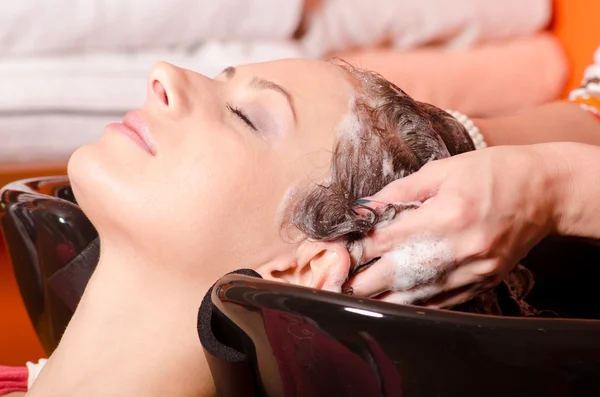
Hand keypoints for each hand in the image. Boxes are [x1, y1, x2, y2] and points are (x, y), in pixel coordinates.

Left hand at [345, 145, 559, 307]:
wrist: (544, 193)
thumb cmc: (492, 173)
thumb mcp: (443, 170)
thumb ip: (399, 192)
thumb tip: (364, 209)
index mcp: (445, 215)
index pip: (385, 239)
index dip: (354, 248)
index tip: (335, 252)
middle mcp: (457, 249)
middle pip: (393, 276)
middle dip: (359, 280)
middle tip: (335, 281)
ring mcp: (471, 272)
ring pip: (414, 299)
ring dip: (381, 300)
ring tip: (355, 298)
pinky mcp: (480, 284)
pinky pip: (439, 305)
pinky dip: (412, 306)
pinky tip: (392, 304)